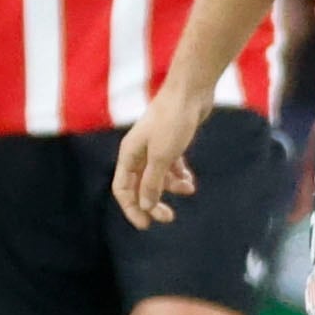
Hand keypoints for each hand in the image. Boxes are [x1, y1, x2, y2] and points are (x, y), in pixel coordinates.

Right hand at [111, 86, 207, 228]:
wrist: (191, 90)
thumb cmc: (173, 121)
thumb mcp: (162, 156)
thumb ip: (152, 182)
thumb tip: (146, 205)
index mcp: (129, 154)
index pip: (123, 189)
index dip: (131, 208)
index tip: (146, 224)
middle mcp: (139, 152)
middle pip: (141, 186)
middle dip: (153, 202)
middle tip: (169, 217)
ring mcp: (156, 146)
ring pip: (159, 177)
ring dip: (171, 187)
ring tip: (188, 189)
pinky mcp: (172, 141)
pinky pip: (171, 166)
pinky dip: (179, 175)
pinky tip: (190, 180)